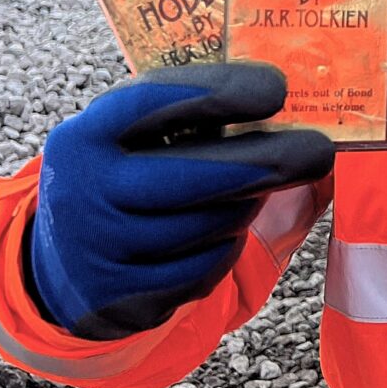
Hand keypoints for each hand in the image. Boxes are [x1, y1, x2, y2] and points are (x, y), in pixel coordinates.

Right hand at [27, 62, 334, 340]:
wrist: (66, 265)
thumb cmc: (127, 178)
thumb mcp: (140, 140)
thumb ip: (199, 118)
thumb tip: (300, 99)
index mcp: (87, 135)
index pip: (154, 102)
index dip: (220, 92)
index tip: (278, 89)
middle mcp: (84, 191)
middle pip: (195, 177)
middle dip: (268, 161)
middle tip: (320, 149)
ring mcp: (99, 250)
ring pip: (209, 225)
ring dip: (245, 207)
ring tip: (250, 192)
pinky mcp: (122, 299)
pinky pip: (204, 270)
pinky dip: (224, 250)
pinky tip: (218, 234)